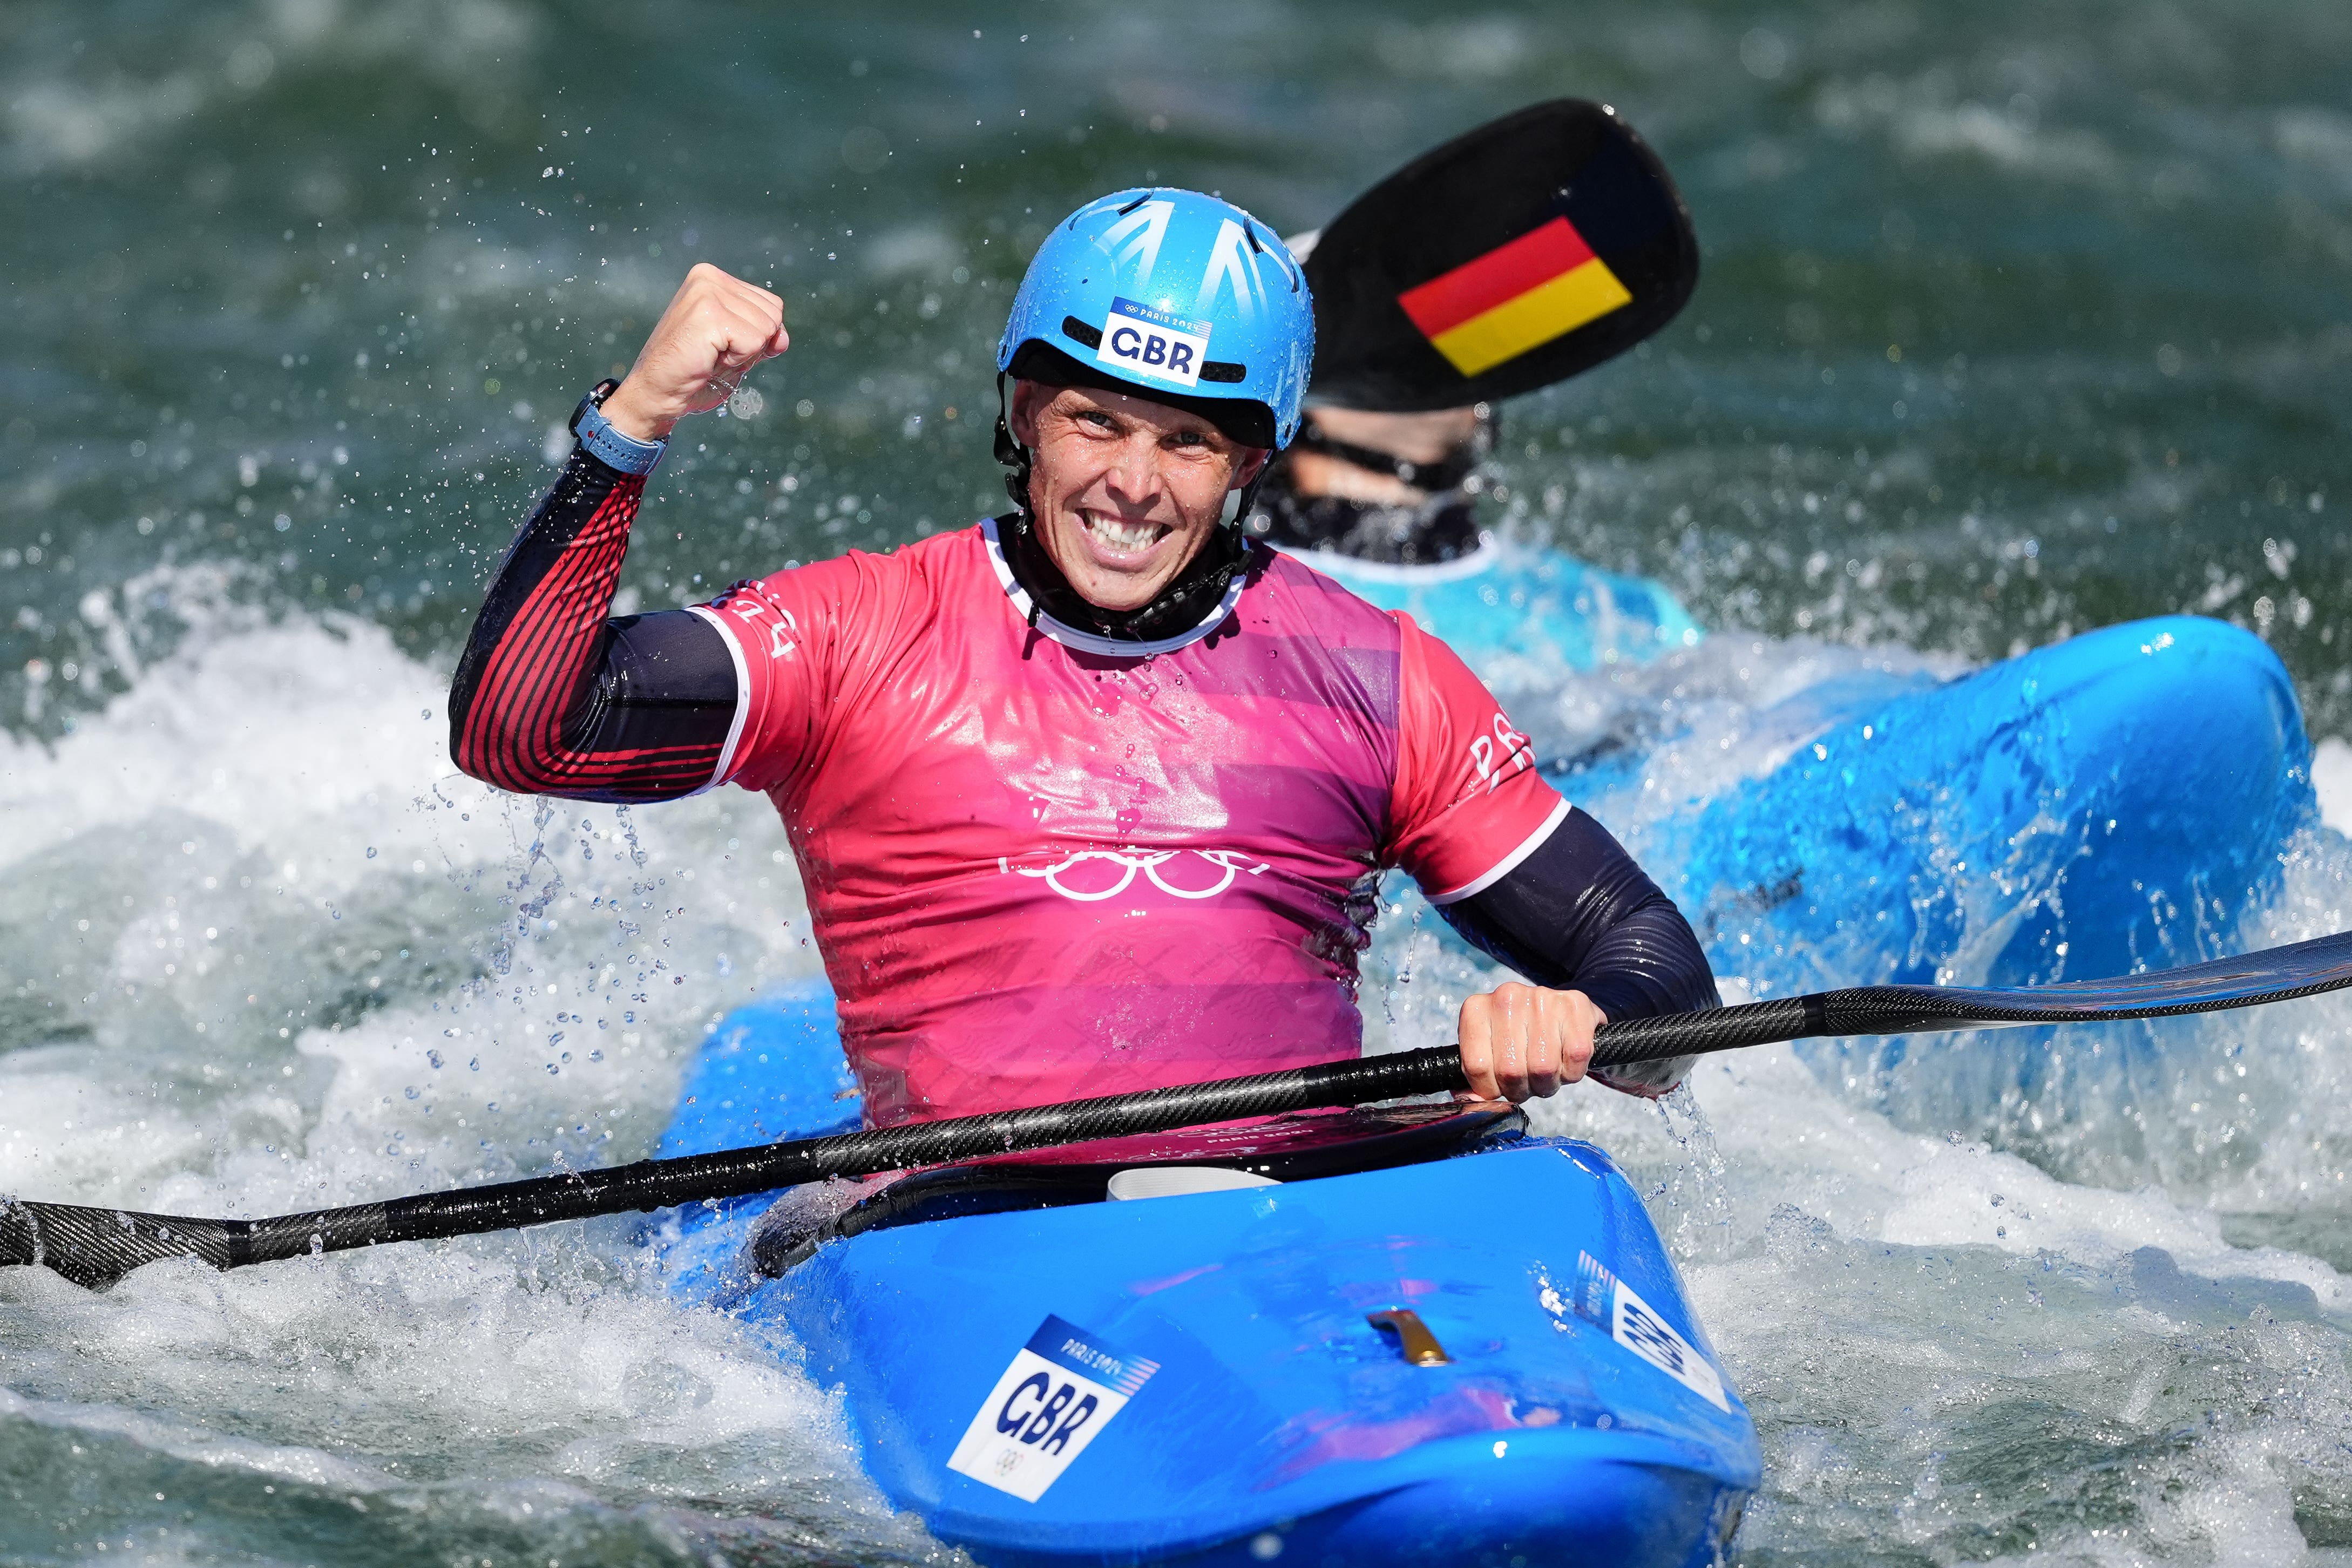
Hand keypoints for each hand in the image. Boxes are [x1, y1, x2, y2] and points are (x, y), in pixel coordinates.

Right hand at [602, 263, 789, 441]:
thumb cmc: (693, 373)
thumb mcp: (737, 350)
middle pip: (773, 314)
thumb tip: (782, 337)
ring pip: (767, 328)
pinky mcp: (708, 312)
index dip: (757, 337)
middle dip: (753, 344)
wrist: (656, 393)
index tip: (722, 346)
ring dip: (744, 353)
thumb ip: (763, 337)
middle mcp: (709, 277)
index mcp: (714, 279)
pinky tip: (709, 359)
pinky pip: (754, 341)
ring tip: (711, 355)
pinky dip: (738, 360)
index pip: (772, 305)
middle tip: (715, 353)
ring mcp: (707, 292)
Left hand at [1457, 983, 1604, 1102]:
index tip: (1499, 1088)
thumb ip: (1477, 1075)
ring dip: (1547, 1084)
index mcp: (1477, 1008)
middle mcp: (1507, 997)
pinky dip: (1571, 1072)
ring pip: (1543, 1069)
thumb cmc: (1520, 1035)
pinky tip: (1565, 1061)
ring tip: (1546, 1074)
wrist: (1561, 1009)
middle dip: (1521, 1089)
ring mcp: (1542, 998)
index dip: (1491, 1089)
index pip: (1477, 1066)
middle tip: (1527, 1083)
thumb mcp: (1489, 1048)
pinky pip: (1574, 1058)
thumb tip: (1470, 1102)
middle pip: (1511, 1071)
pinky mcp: (1574, 1005)